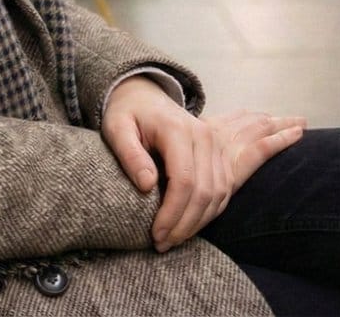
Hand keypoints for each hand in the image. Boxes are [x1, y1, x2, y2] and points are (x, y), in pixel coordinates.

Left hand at [102, 78, 304, 250]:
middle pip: (204, 191)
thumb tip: (147, 186)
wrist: (144, 95)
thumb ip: (130, 154)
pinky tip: (188, 226)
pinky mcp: (218, 154)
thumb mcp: (116, 128)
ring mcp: (214, 144)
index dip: (172, 213)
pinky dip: (208, 213)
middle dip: (184, 224)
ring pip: (217, 194)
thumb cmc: (127, 113)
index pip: (184, 180)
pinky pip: (223, 190)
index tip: (155, 234)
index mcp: (177, 128)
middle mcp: (203, 135)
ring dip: (198, 223)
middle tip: (162, 244)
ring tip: (173, 239)